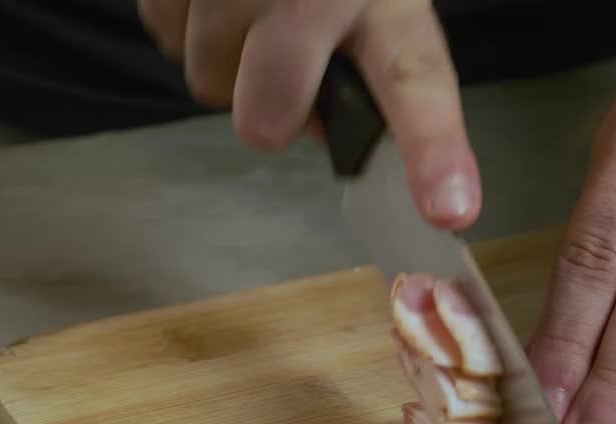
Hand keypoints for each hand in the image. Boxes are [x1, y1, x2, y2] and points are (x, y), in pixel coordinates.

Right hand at [136, 0, 479, 228]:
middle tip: (291, 66)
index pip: (416, 79)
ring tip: (256, 2)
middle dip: (273, 110)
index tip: (450, 211)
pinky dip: (188, 20)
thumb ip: (372, 61)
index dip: (434, 150)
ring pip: (205, 79)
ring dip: (228, 56)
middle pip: (262, 119)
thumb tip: (320, 132)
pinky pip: (164, 33)